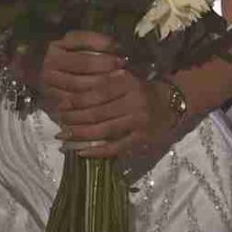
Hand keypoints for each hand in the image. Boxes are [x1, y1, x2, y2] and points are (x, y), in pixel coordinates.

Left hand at [34, 32, 192, 159]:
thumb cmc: (143, 90)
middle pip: (97, 113)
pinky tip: (83, 152)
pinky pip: (116, 147)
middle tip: (59, 124)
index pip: (96, 93)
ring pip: (104, 130)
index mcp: (128, 83)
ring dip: (81, 135)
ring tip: (65, 137)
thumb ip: (104, 84)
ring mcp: (139, 121)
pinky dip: (98, 151)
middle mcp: (134, 101)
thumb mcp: (126, 79)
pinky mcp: (142, 138)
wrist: (172, 103)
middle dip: (74, 119)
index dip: (76, 101)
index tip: (61, 105)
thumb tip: (72, 96)